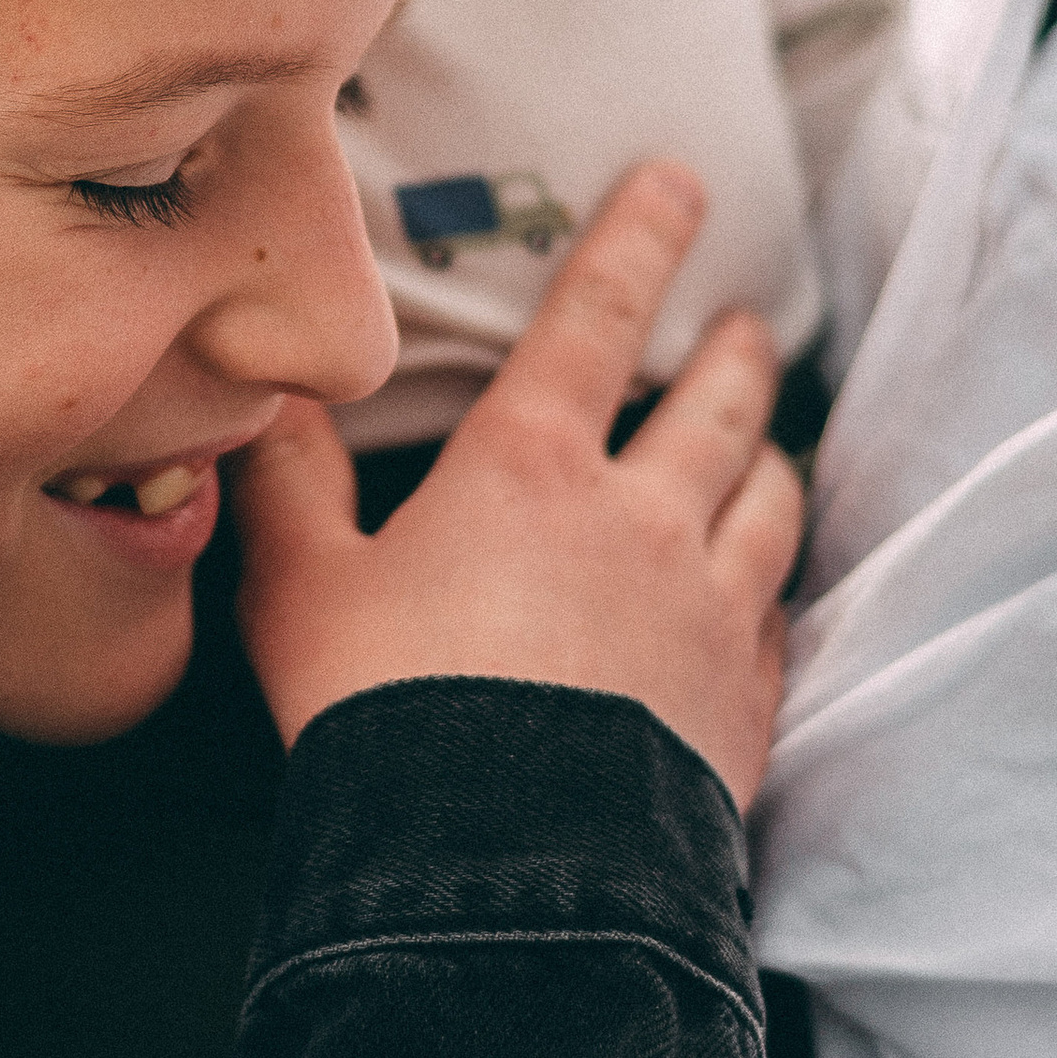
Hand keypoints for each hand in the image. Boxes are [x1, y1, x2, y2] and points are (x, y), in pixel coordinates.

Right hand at [234, 164, 799, 805]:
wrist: (498, 874)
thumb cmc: (384, 718)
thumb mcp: (302, 589)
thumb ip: (292, 484)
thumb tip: (276, 402)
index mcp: (530, 468)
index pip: (596, 317)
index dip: (639, 236)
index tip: (680, 183)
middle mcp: (641, 518)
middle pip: (716, 403)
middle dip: (731, 349)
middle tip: (740, 323)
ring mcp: (706, 609)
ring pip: (771, 497)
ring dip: (769, 456)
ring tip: (766, 444)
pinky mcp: (743, 699)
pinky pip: (780, 609)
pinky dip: (772, 578)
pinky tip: (759, 587)